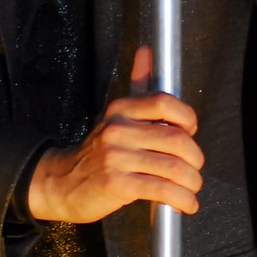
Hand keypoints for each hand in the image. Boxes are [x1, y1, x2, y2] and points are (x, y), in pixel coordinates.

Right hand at [26, 45, 203, 222]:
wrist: (61, 182)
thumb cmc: (97, 150)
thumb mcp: (115, 116)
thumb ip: (137, 85)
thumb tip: (146, 52)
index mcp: (121, 109)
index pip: (165, 102)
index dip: (187, 118)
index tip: (191, 132)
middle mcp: (118, 129)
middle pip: (176, 139)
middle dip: (195, 158)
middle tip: (194, 168)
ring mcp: (116, 157)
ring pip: (173, 168)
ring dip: (191, 182)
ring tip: (191, 189)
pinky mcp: (116, 184)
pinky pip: (161, 190)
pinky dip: (181, 199)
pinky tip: (185, 204)